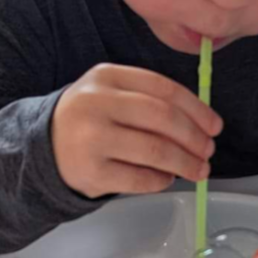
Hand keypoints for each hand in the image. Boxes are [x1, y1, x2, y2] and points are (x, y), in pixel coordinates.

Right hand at [52, 65, 221, 199]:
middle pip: (163, 118)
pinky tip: (167, 178)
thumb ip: (150, 100)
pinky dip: (161, 180)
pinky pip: (140, 179)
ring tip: (199, 170)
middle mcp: (96, 103)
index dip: (196, 109)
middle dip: (194, 137)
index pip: (163, 88)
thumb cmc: (90, 121)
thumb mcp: (110, 95)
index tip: (215, 126)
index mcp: (106, 77)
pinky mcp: (92, 173)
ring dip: (185, 163)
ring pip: (155, 151)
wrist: (42, 149)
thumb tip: (202, 124)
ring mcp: (92, 139)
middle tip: (209, 151)